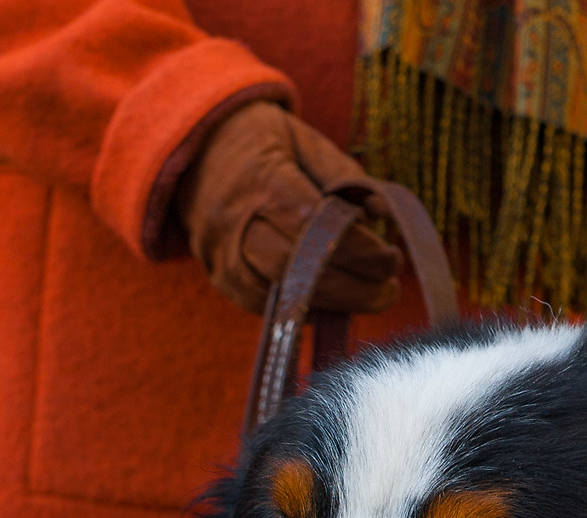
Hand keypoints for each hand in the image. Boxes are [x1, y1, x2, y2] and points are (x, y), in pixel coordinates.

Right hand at [174, 101, 402, 315]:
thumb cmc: (261, 142)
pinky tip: (336, 302)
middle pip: (297, 267)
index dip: (356, 249)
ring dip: (333, 303)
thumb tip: (382, 212)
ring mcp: (222, 255)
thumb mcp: (304, 139)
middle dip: (352, 285)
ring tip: (373, 298)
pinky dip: (304, 308)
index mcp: (259, 179)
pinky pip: (265, 305)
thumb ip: (343, 174)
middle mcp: (234, 222)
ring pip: (280, 293)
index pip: (313, 225)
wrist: (194, 151)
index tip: (392, 259)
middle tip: (391, 289)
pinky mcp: (220, 277)